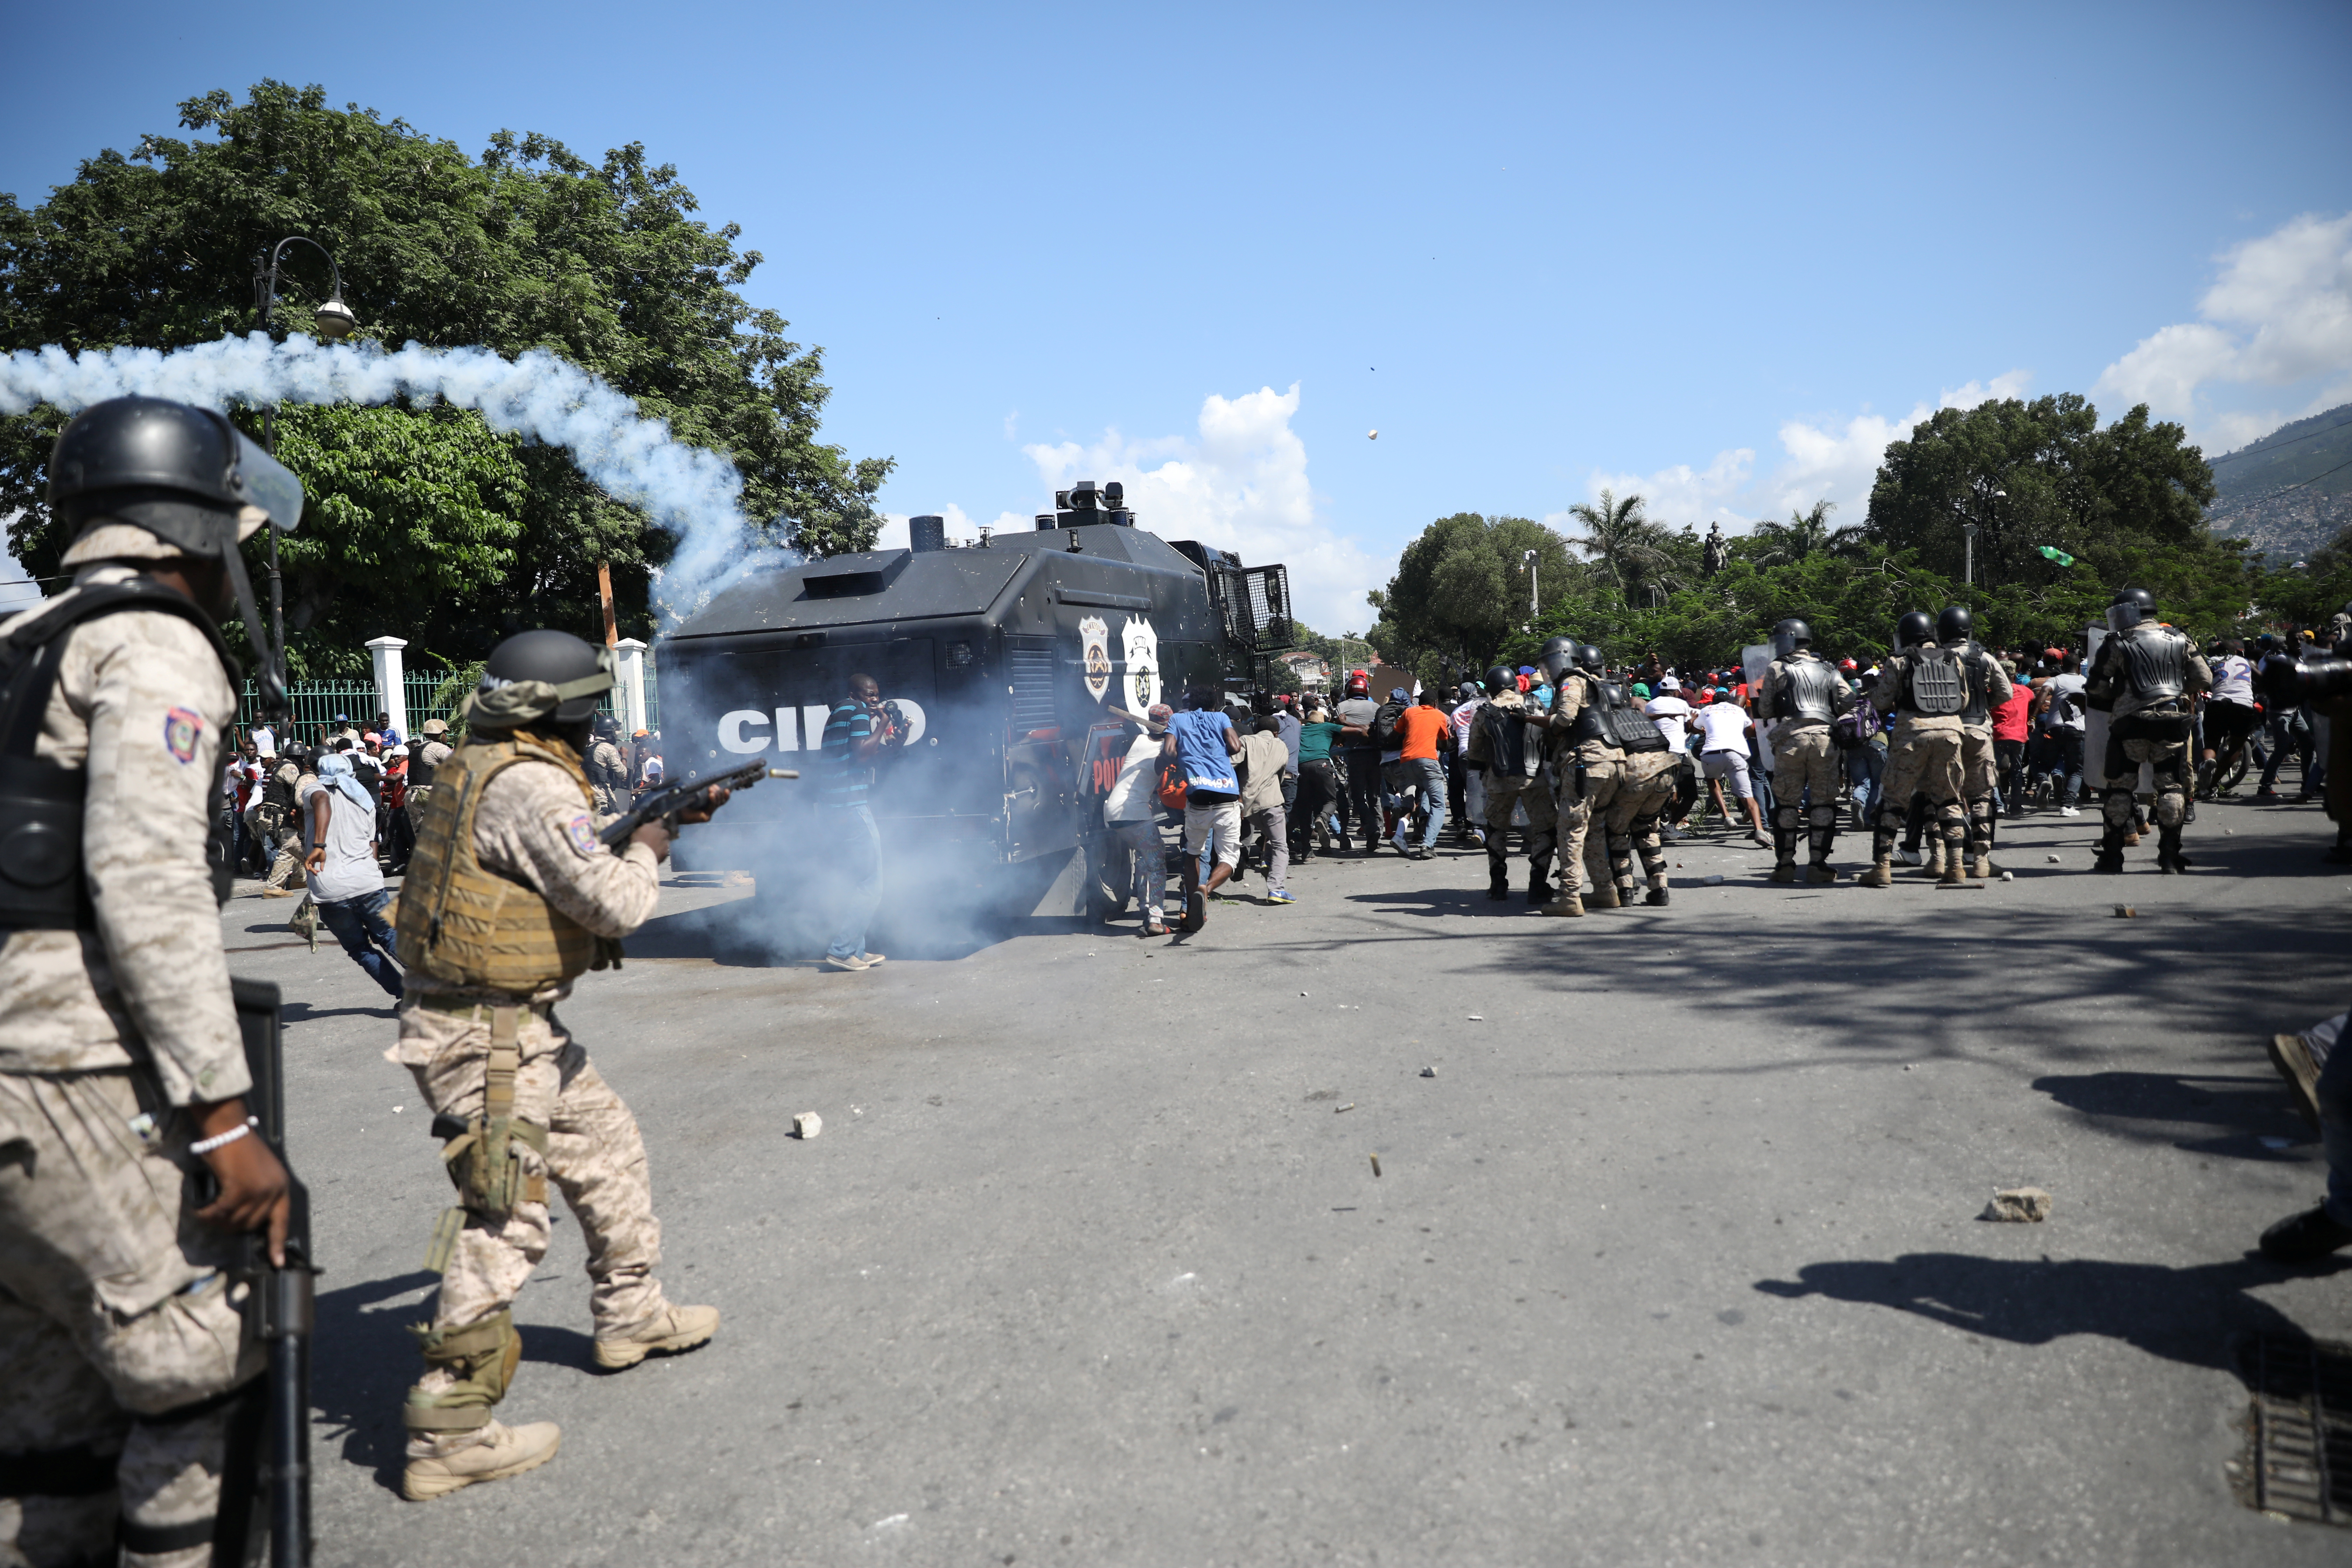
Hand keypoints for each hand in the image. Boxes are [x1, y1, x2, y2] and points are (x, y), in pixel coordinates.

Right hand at [190, 1098, 290, 1266]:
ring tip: (207, 1212)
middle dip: (232, 1226)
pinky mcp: (241, 1190)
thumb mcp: (257, 1172)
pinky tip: (200, 1210)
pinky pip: (221, 1213)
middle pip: (252, 1225)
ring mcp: (259, 1191)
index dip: (278, 1243)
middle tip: (215, 1219)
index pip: (282, 1221)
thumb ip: (257, 1193)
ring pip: (235, 1221)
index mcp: (282, 1187)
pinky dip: (208, 1214)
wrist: (229, 1129)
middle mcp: (274, 1190)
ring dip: (218, 1221)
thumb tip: (245, 1218)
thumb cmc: (239, 1148)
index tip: (277, 1262)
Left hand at [304, 847, 323, 874]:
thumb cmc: (322, 854)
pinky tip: (308, 869)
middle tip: (316, 873)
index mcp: (313, 862)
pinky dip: (306, 866)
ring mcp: (309, 860)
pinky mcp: (308, 858)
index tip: (318, 872)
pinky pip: (306, 863)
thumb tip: (322, 870)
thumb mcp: (322, 861)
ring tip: (314, 872)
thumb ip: (321, 865)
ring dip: (311, 870)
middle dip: (313, 871)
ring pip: (308, 866)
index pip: (312, 868)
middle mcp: (310, 861)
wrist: (321, 849)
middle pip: (310, 868)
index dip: (314, 871)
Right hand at [630, 822, 672, 861]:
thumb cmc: (636, 842)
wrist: (641, 857)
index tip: (655, 823)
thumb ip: (645, 828)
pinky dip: (662, 850)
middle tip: (654, 837)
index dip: (657, 822)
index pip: (660, 820)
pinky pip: (665, 850)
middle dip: (661, 833)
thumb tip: (647, 826)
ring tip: (655, 846)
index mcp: (655, 826)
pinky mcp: (666, 852)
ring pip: (665, 841)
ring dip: (662, 842)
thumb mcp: (637, 831)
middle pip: (664, 831)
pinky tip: (656, 852)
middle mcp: (662, 833)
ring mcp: (665, 843)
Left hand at [675, 785, 729, 824]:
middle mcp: (709, 809)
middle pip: (721, 801)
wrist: (672, 810)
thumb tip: (711, 783)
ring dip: (717, 796)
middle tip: (713, 787)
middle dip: (720, 793)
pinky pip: (711, 808)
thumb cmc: (681, 800)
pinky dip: (713, 801)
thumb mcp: (693, 792)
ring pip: (718, 804)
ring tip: (712, 790)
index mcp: (707, 803)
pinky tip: (712, 795)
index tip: (726, 788)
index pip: (720, 798)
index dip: (725, 794)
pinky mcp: (705, 817)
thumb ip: (701, 788)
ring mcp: (708, 814)